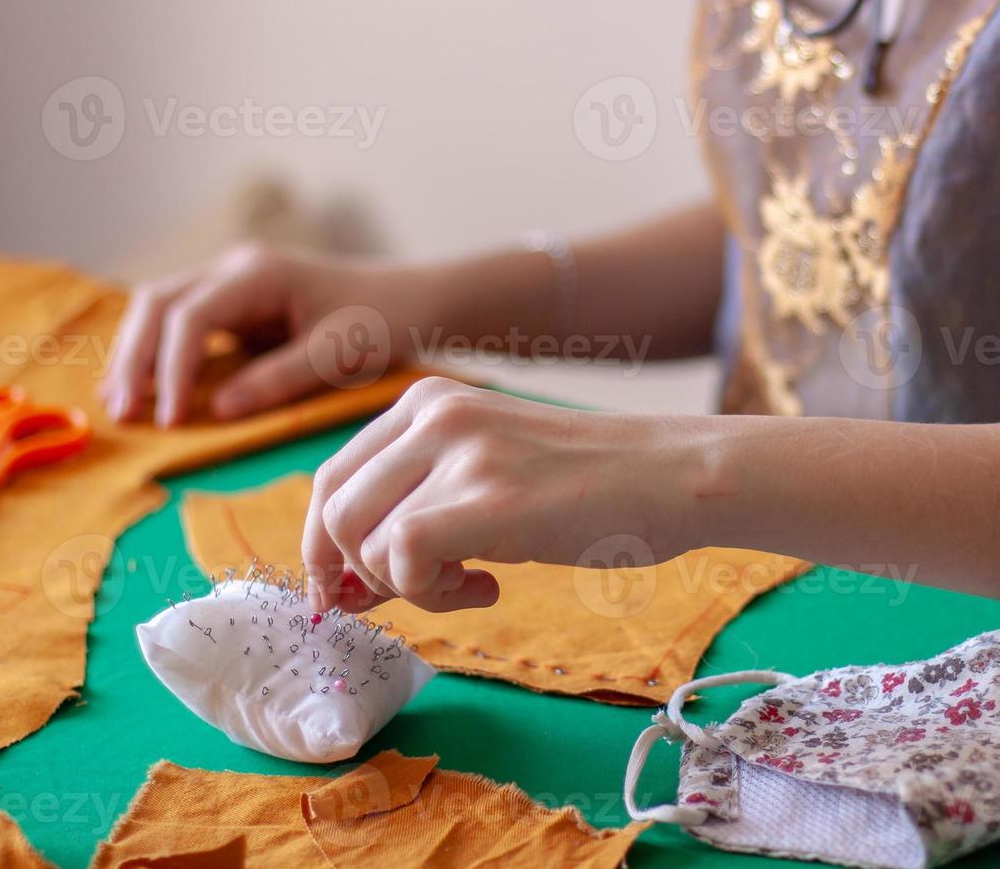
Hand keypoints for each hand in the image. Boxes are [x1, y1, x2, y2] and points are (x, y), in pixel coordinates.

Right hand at [99, 244, 426, 425]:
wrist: (413, 301)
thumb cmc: (383, 321)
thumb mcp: (338, 354)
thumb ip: (279, 378)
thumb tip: (216, 409)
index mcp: (259, 273)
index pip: (190, 316)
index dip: (170, 368)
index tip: (168, 419)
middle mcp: (235, 269)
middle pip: (158, 303)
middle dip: (134, 357)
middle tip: (122, 414)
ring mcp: (231, 283)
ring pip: (160, 309)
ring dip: (136, 354)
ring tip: (117, 405)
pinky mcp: (235, 305)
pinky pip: (181, 324)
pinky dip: (157, 354)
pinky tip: (141, 388)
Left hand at [301, 377, 698, 613]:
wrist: (674, 475)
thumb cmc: (592, 487)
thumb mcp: (490, 470)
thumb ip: (419, 505)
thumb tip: (343, 586)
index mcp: (427, 401)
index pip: (332, 478)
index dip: (325, 548)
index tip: (349, 594)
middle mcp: (433, 414)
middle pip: (333, 512)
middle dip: (354, 576)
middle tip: (413, 599)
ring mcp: (460, 451)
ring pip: (365, 542)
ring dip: (409, 587)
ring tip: (472, 582)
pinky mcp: (487, 497)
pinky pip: (405, 558)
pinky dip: (436, 594)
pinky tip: (491, 584)